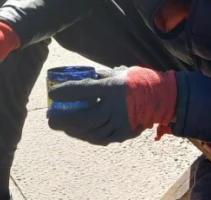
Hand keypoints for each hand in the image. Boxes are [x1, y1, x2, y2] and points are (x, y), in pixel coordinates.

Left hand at [47, 66, 176, 145]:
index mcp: (111, 88)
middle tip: (50, 119)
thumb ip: (96, 78)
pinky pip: (101, 139)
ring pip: (91, 132)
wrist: (159, 97)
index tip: (52, 94)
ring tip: (62, 127)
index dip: (64, 93)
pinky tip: (78, 133)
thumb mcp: (115, 72)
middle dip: (64, 120)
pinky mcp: (123, 134)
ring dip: (73, 131)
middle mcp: (114, 108)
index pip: (82, 91)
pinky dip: (87, 136)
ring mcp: (119, 124)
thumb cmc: (135, 81)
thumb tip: (77, 78)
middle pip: (84, 118)